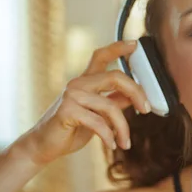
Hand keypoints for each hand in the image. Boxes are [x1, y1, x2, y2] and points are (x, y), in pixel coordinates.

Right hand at [14, 40, 151, 165]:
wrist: (44, 146)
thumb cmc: (71, 130)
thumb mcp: (98, 114)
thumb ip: (114, 102)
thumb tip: (136, 97)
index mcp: (85, 81)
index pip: (101, 56)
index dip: (118, 48)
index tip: (135, 44)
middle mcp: (78, 83)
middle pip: (115, 76)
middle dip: (136, 92)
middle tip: (147, 109)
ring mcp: (71, 95)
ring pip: (110, 106)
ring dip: (123, 128)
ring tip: (125, 143)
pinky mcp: (67, 111)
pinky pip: (98, 123)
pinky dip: (108, 136)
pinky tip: (111, 145)